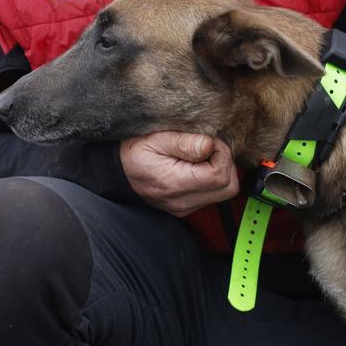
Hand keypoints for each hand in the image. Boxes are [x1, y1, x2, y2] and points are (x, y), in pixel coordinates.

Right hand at [120, 131, 237, 217]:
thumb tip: (210, 145)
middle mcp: (182, 201)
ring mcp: (184, 207)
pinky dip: (212, 179)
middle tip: (210, 148)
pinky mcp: (186, 207)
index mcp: (175, 183)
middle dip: (226, 163)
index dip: (222, 154)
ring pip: (224, 193)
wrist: (117, 170)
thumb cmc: (134, 151)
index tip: (208, 141)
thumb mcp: (156, 138)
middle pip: (229, 188)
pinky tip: (196, 166)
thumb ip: (185, 142)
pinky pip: (212, 195)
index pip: (220, 176)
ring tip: (201, 156)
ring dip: (220, 171)